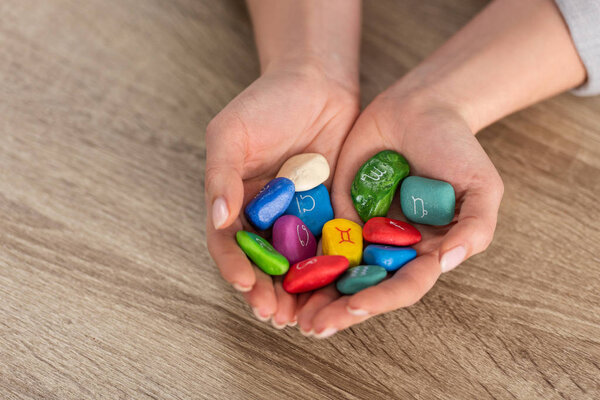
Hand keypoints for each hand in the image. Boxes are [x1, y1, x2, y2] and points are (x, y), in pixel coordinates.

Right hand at [205, 61, 358, 327]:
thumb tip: (218, 220)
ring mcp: (298, 218)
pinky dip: (332, 270)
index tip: (247, 285)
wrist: (317, 83)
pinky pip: (331, 246)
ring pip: (297, 263)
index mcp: (235, 201)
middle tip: (277, 315)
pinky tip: (338, 287)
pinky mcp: (331, 213)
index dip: (235, 267)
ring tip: (305, 316)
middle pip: (263, 263)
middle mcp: (265, 216)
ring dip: (299, 292)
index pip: (229, 244)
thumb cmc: (266, 103)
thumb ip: (221, 177)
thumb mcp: (231, 134)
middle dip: (268, 292)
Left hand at [296, 88, 503, 336]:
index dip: (380, 299)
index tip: (354, 306)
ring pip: (334, 269)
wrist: (421, 107)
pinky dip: (298, 254)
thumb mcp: (482, 186)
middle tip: (309, 326)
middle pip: (362, 286)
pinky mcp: (336, 208)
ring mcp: (361, 229)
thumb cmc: (457, 147)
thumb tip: (447, 262)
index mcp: (423, 251)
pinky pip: (316, 234)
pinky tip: (276, 269)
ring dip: (312, 293)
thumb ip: (475, 226)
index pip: (402, 285)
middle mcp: (389, 248)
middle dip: (337, 308)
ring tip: (287, 311)